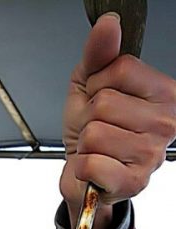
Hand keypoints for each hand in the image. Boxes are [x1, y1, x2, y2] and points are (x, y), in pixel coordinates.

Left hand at [60, 12, 175, 228]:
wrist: (84, 174)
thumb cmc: (92, 132)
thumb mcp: (90, 84)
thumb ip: (98, 54)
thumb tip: (109, 25)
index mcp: (163, 93)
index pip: (122, 68)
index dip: (98, 84)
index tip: (100, 99)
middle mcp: (166, 123)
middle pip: (105, 103)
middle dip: (88, 117)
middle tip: (97, 130)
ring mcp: (152, 155)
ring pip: (95, 134)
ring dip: (85, 144)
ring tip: (96, 150)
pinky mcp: (134, 182)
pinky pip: (92, 163)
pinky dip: (83, 167)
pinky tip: (95, 169)